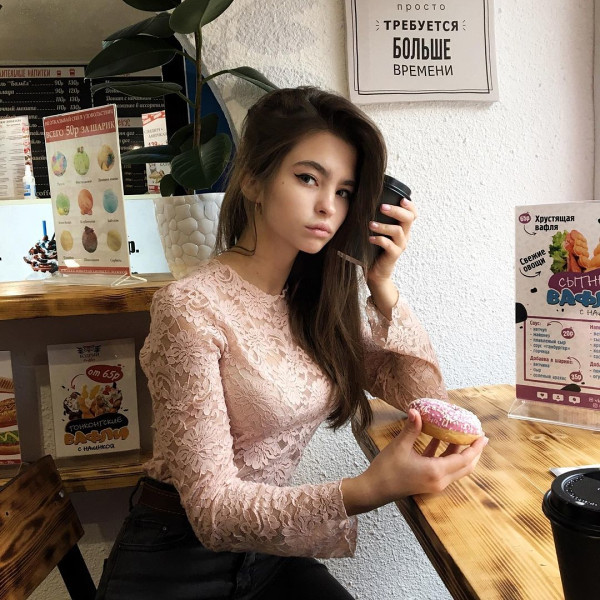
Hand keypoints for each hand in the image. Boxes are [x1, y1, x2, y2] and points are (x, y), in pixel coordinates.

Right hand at [342, 409, 487, 515]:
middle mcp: (440, 480)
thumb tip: (416, 410)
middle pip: (465, 467)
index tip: (483, 436)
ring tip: (463, 437)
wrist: (374, 490)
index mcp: (436, 472)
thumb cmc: (387, 469)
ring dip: (461, 453)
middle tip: (479, 437)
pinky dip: (446, 456)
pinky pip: (444, 468)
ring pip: (456, 468)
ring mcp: (434, 483)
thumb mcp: (400, 446)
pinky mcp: (428, 482)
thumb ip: (412, 429)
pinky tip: (440, 440)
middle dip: (474, 452)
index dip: (475, 448)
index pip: (464, 459)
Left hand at [368, 197, 416, 281]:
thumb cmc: (375, 248)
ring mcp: (400, 245)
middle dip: (396, 211)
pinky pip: (389, 245)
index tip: (401, 199)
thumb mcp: (379, 232)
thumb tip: (364, 202)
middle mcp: (405, 235)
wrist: (376, 271)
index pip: (413, 214)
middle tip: (382, 207)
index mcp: (403, 228)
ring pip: (398, 231)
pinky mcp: (394, 255)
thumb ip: (378, 219)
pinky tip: (370, 238)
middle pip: (408, 219)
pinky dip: (379, 240)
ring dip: (383, 226)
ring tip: (371, 224)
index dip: (410, 206)